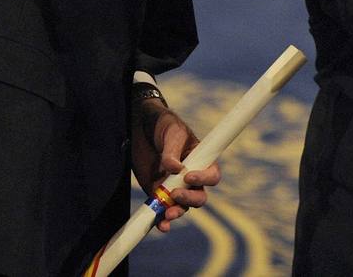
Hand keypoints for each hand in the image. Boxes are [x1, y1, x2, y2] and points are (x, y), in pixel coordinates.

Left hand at [130, 97, 221, 232]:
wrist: (141, 129)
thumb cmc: (164, 126)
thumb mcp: (171, 134)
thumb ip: (172, 152)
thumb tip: (174, 169)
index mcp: (201, 161)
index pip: (211, 175)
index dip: (204, 179)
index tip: (188, 176)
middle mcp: (190, 178)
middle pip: (199, 196)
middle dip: (189, 199)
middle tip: (174, 194)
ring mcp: (174, 188)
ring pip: (182, 207)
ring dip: (177, 212)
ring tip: (166, 214)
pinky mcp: (158, 194)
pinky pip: (163, 212)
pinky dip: (162, 221)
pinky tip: (160, 225)